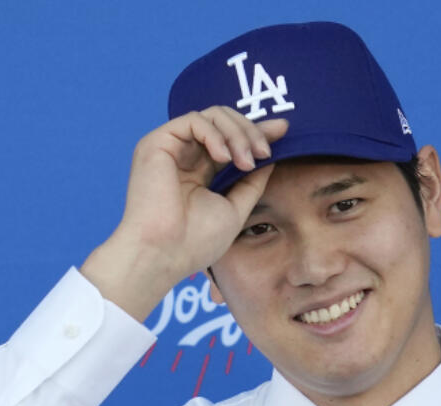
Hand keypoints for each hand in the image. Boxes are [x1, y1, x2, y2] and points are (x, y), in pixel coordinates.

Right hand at [81, 107, 288, 320]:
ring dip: (238, 133)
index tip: (283, 130)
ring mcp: (170, 149)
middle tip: (264, 153)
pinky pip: (194, 120)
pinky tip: (224, 158)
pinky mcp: (156, 143)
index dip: (256, 131)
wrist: (164, 254)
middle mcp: (184, 157)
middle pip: (224, 122)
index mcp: (199, 173)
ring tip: (246, 161)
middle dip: (251, 131)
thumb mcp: (235, 208)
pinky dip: (216, 134)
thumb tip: (271, 157)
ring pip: (212, 116)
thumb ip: (251, 182)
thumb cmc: (195, 242)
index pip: (230, 141)